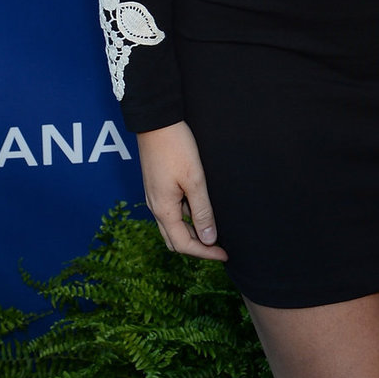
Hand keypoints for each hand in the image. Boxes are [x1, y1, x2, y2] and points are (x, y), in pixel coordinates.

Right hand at [136, 121, 227, 260]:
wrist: (156, 122)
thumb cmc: (176, 147)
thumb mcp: (195, 180)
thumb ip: (202, 211)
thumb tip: (209, 239)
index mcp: (163, 209)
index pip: (183, 244)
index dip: (205, 253)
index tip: (224, 255)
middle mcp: (155, 208)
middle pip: (174, 240)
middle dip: (196, 248)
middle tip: (219, 247)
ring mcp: (154, 197)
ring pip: (171, 227)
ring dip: (191, 234)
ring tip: (214, 230)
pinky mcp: (156, 187)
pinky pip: (170, 213)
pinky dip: (185, 219)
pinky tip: (199, 210)